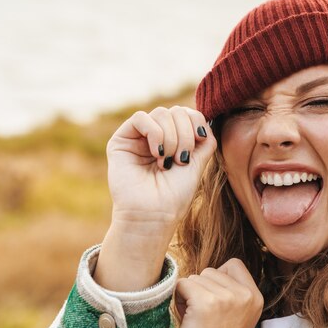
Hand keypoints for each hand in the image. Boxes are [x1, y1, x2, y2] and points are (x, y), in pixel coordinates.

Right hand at [94, 107, 216, 290]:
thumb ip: (204, 141)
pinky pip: (140, 118)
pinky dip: (154, 132)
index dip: (197, 121)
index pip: (188, 114)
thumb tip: (206, 121)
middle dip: (185, 133)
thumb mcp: (198, 164)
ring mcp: (139, 138)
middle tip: (182, 159)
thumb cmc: (175, 195)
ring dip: (171, 137)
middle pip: (177, 111)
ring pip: (161, 113)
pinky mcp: (121, 141)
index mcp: (174, 141)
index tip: (200, 140)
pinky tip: (157, 154)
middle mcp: (157, 137)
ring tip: (168, 161)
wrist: (154, 215)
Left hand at [170, 259, 263, 327]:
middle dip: (201, 288)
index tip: (215, 299)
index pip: (234, 264)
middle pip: (211, 270)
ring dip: (189, 295)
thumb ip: (233, 292)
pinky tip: (186, 317)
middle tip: (202, 313)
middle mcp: (244, 295)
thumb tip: (211, 272)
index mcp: (255, 297)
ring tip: (195, 317)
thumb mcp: (238, 316)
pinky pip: (182, 284)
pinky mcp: (206, 302)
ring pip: (195, 277)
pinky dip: (178, 298)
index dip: (218, 278)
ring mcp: (226, 298)